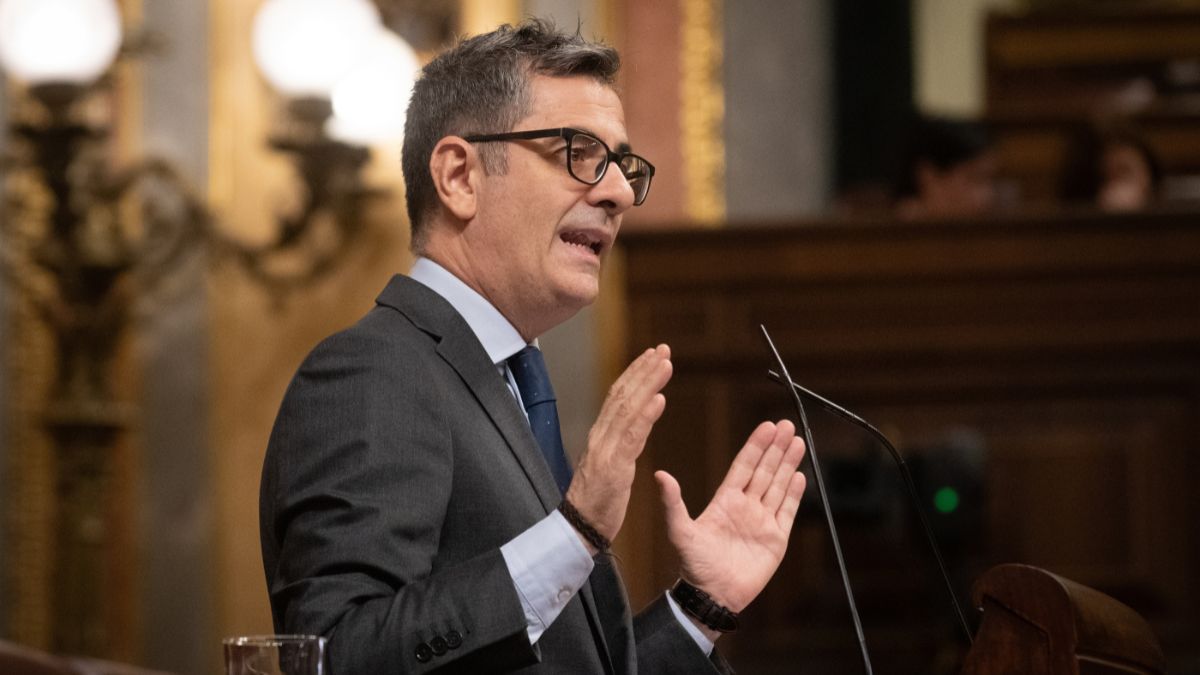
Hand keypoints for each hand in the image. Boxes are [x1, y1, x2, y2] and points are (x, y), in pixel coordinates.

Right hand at [566, 345, 672, 548]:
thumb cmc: (594, 503)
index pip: (618, 396)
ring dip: (648, 383)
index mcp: (600, 436)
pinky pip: (631, 437)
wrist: (577, 530)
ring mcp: (606, 450)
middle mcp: (600, 437)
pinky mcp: (614, 468)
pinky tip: (659, 399)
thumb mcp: (607, 466)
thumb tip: (629, 427)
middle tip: (663, 348)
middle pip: (623, 394)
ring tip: (665, 364)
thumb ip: (616, 444)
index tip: (651, 356)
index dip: (634, 373)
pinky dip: (646, 416)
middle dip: (644, 369)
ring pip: (628, 409)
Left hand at [656, 420, 806, 612]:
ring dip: (788, 464)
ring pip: (778, 486)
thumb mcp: (680, 532)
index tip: (767, 426)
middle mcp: (745, 507)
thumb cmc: (694, 566)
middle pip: (764, 471)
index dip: (756, 446)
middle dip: (776, 448)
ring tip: (798, 442)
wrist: (712, 597)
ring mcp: (761, 522)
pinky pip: (787, 511)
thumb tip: (660, 475)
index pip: (744, 466)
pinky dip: (794, 494)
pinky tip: (800, 476)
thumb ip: (673, 503)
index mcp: (724, 501)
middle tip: (787, 426)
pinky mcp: (775, 539)